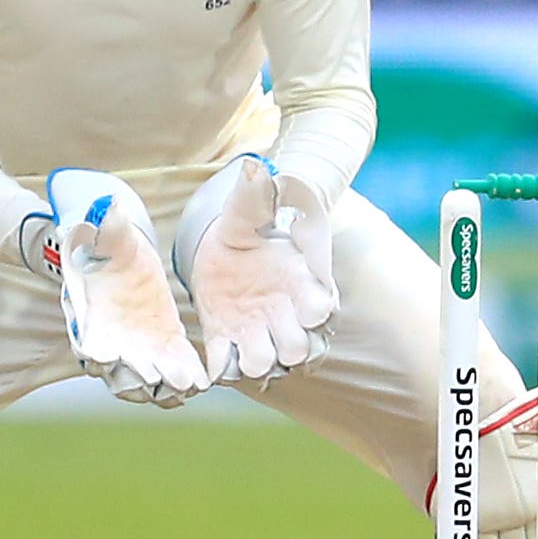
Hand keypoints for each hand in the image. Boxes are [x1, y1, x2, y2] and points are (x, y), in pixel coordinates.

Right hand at [46, 168, 208, 407]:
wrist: (128, 260)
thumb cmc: (111, 250)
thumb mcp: (111, 238)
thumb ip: (108, 230)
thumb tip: (108, 208)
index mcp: (89, 318)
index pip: (87, 343)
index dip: (95, 353)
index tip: (104, 356)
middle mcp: (111, 344)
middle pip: (118, 372)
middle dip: (134, 377)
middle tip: (153, 377)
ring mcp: (139, 353)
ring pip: (147, 383)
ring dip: (162, 388)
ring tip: (182, 387)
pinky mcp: (166, 350)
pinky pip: (175, 371)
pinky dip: (186, 379)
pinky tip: (201, 380)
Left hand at [176, 155, 337, 383]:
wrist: (220, 249)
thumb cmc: (247, 229)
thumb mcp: (248, 211)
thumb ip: (255, 197)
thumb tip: (256, 170)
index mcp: (300, 284)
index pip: (321, 308)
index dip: (316, 311)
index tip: (307, 303)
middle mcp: (284, 315)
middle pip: (300, 349)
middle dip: (288, 344)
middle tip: (269, 323)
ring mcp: (256, 331)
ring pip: (267, 365)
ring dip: (257, 359)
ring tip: (243, 339)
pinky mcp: (226, 341)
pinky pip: (226, 367)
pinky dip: (221, 368)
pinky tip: (216, 352)